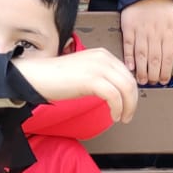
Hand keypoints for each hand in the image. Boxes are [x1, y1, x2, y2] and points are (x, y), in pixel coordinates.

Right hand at [13, 47, 137, 125]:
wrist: (39, 76)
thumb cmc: (57, 76)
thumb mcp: (85, 70)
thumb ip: (101, 75)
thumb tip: (116, 90)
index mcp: (103, 54)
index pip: (127, 73)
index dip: (131, 92)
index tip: (128, 104)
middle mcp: (103, 57)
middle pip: (130, 81)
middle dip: (133, 101)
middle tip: (128, 114)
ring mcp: (98, 67)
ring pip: (126, 89)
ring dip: (128, 107)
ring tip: (122, 118)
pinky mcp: (92, 79)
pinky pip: (115, 97)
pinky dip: (117, 109)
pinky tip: (113, 116)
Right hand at [119, 0, 172, 85]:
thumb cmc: (166, 6)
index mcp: (169, 32)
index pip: (168, 56)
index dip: (166, 71)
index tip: (164, 80)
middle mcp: (154, 32)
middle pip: (154, 58)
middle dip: (153, 74)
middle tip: (152, 83)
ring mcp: (140, 30)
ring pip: (141, 54)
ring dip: (141, 69)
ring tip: (142, 80)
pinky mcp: (128, 27)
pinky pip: (128, 45)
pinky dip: (128, 57)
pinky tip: (130, 67)